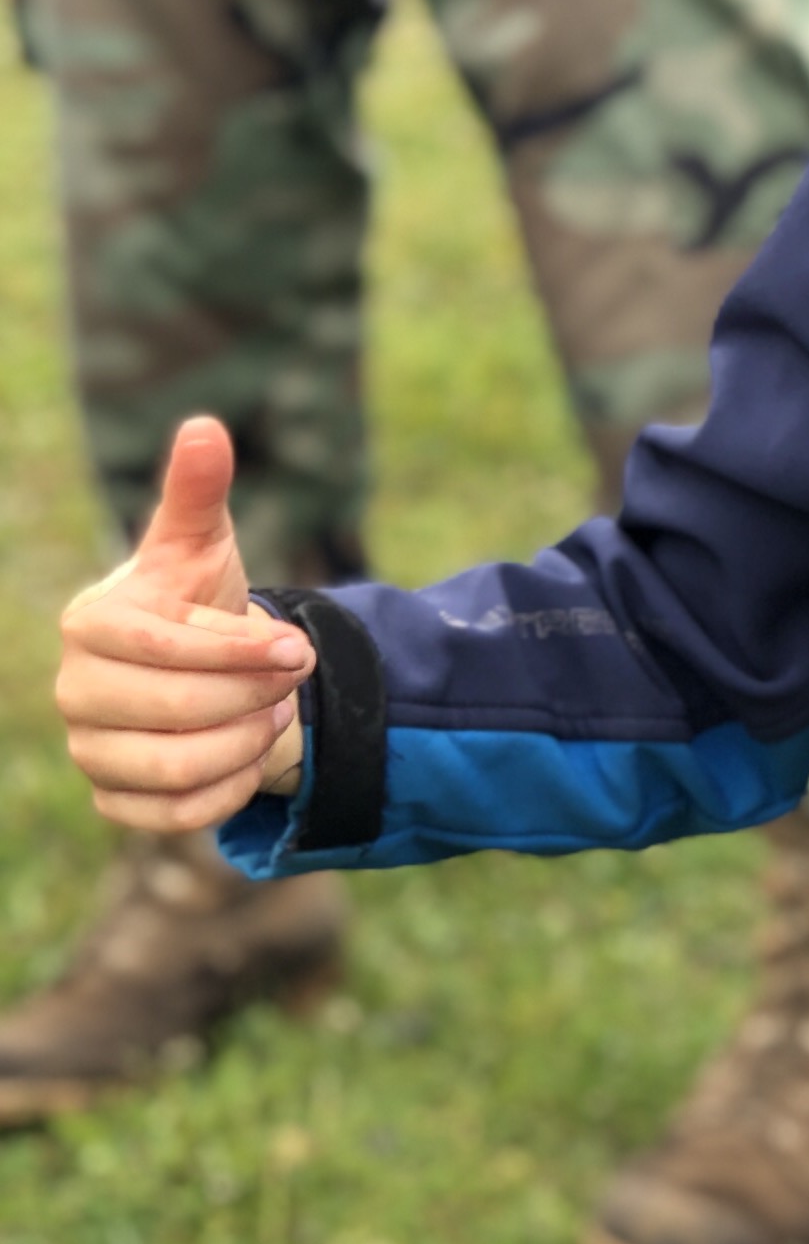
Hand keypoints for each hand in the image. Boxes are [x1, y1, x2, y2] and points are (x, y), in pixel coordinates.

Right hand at [57, 417, 314, 833]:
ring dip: (246, 743)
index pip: (167, 648)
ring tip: (268, 713)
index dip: (241, 651)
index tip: (297, 647)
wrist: (205, 668)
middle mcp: (75, 690)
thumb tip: (204, 427)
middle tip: (287, 681)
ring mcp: (88, 750)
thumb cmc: (199, 599)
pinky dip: (229, 790)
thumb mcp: (205, 543)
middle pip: (176, 711)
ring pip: (177, 769)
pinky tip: (247, 756)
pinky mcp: (112, 801)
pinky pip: (175, 816)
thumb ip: (198, 492)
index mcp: (92, 624)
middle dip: (252, 697)